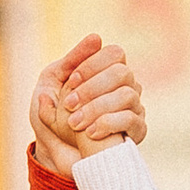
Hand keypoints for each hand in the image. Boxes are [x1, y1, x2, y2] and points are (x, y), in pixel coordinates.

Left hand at [30, 33, 145, 176]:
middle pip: (122, 72)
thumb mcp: (53, 83)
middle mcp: (126, 86)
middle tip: (69, 104)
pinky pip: (131, 120)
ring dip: (96, 107)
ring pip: (126, 95)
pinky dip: (107, 123)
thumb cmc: (54, 115)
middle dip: (92, 87)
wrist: (57, 151)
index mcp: (107, 72)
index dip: (92, 64)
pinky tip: (89, 133)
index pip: (115, 53)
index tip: (71, 81)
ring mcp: (134, 108)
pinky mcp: (137, 131)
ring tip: (74, 123)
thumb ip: (71, 61)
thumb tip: (97, 37)